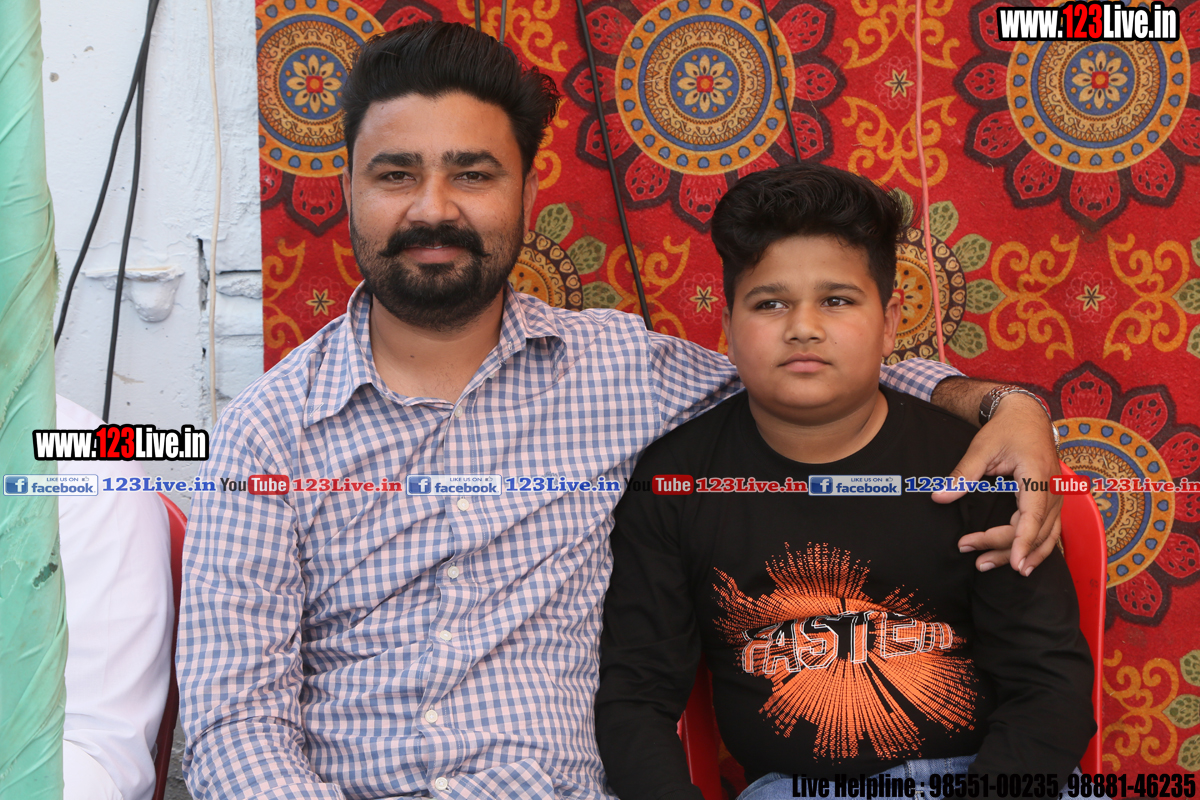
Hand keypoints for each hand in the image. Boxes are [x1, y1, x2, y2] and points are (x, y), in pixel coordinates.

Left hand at [932, 394, 1061, 574]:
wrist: (1027, 416)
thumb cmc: (1005, 430)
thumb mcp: (981, 447)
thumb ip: (962, 474)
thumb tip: (939, 496)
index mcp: (1037, 475)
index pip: (1033, 516)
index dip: (1023, 542)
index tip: (1014, 564)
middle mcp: (1053, 490)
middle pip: (1035, 531)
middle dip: (1005, 549)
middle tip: (974, 558)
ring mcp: (1057, 497)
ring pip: (1046, 537)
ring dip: (1021, 555)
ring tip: (988, 565)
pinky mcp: (1053, 501)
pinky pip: (1050, 532)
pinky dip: (1034, 549)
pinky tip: (1017, 562)